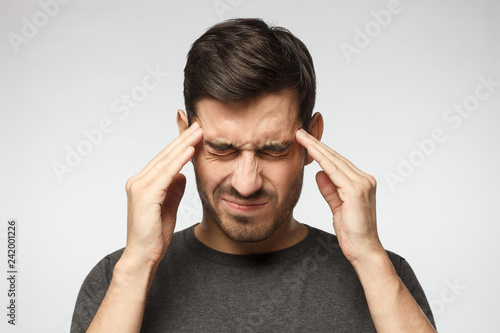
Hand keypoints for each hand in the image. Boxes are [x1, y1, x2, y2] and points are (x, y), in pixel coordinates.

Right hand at [123, 122, 202, 267]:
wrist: (143, 255)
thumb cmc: (154, 234)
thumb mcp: (169, 206)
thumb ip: (174, 189)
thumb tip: (182, 174)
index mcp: (142, 183)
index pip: (164, 159)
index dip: (180, 144)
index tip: (194, 132)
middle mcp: (138, 181)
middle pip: (164, 155)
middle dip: (183, 138)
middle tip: (198, 124)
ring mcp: (139, 187)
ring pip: (166, 161)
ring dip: (183, 144)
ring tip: (198, 131)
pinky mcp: (146, 195)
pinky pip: (166, 174)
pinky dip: (179, 161)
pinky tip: (190, 151)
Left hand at [296, 128, 383, 263]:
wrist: (364, 250)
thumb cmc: (353, 233)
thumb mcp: (337, 207)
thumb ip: (330, 190)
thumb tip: (319, 173)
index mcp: (361, 182)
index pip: (337, 162)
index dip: (321, 150)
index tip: (306, 140)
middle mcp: (365, 179)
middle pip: (336, 157)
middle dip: (316, 143)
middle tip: (300, 131)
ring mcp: (362, 184)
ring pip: (334, 160)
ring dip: (316, 147)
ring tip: (301, 136)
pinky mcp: (356, 191)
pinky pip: (334, 171)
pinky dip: (322, 160)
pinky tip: (310, 151)